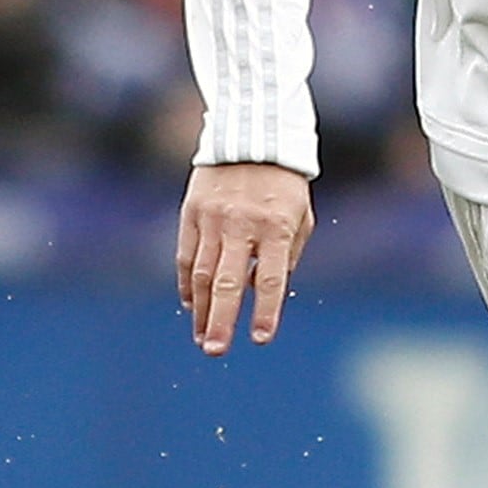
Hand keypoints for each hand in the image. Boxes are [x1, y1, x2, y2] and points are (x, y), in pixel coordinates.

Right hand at [177, 162, 314, 354]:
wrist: (252, 137)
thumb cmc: (284, 185)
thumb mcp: (300, 217)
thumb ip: (285, 257)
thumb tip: (261, 292)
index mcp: (276, 227)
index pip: (271, 278)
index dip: (267, 311)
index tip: (261, 339)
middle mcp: (242, 225)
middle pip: (229, 282)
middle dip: (221, 321)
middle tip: (215, 351)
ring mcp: (213, 219)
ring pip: (203, 274)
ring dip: (202, 310)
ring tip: (202, 337)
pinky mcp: (192, 213)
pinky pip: (186, 255)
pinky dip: (187, 283)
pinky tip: (191, 305)